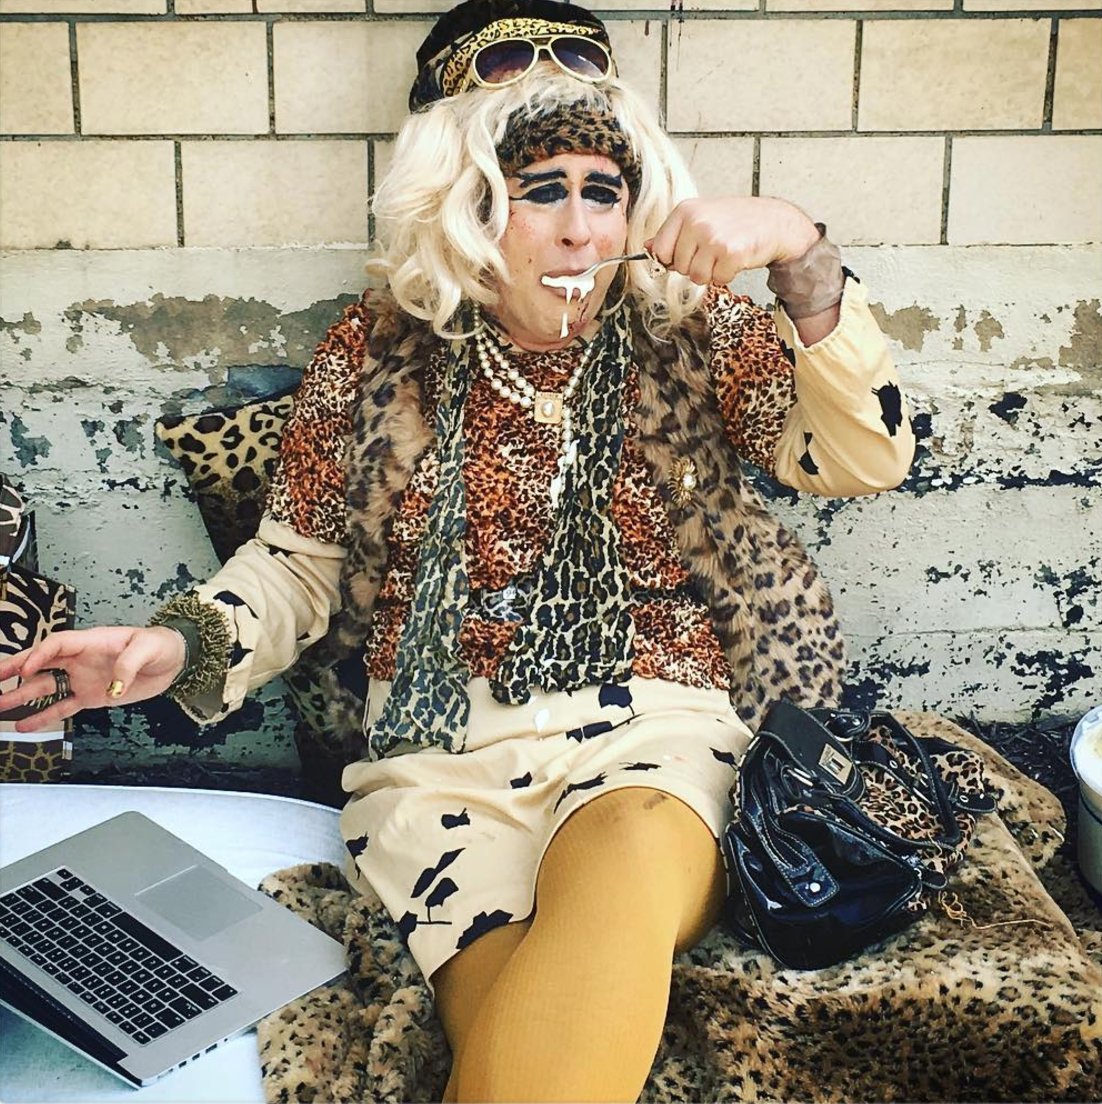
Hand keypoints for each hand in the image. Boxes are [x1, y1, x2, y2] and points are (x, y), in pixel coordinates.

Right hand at [0, 626, 186, 732]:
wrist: (173, 660)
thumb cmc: (160, 645)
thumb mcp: (147, 648)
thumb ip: (128, 664)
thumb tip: (112, 688)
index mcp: (91, 641)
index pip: (57, 644)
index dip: (39, 655)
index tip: (26, 669)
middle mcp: (81, 659)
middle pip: (40, 663)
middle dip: (14, 669)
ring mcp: (83, 678)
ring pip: (46, 687)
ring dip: (21, 696)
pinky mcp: (92, 696)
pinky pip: (63, 707)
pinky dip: (43, 716)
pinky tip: (23, 724)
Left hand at [646, 197, 819, 286]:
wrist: (774, 221)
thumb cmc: (737, 220)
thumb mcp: (700, 217)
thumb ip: (673, 233)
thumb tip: (647, 247)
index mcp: (685, 210)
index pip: (660, 250)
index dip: (672, 259)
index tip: (687, 253)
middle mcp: (697, 221)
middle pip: (678, 267)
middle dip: (694, 266)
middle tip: (713, 251)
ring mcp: (713, 237)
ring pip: (696, 277)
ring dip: (711, 273)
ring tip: (724, 255)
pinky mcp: (730, 253)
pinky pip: (717, 280)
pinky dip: (727, 275)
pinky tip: (736, 259)